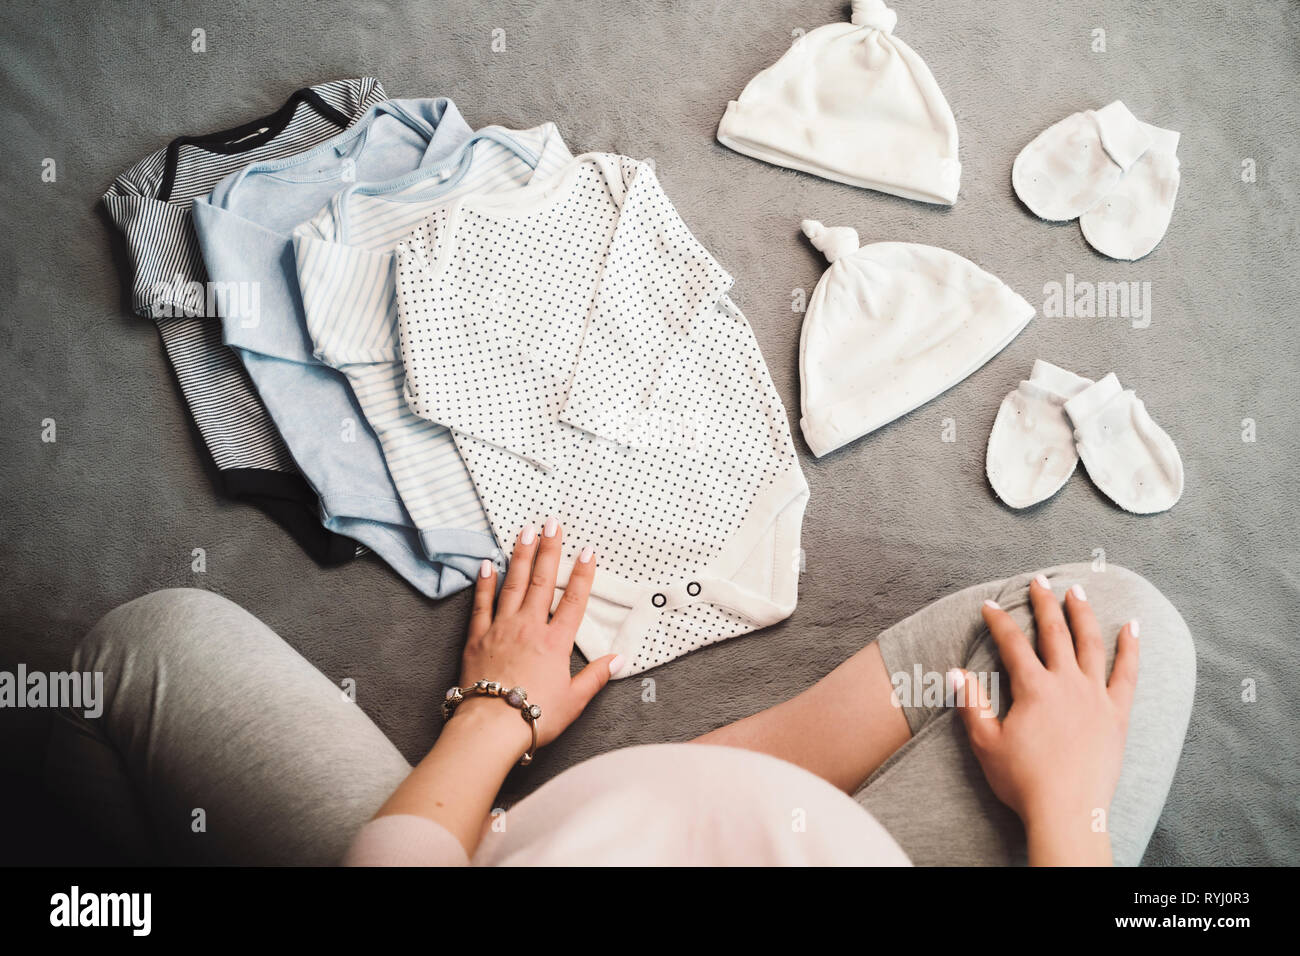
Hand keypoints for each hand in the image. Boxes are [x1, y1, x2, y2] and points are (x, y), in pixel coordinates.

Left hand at [457, 518, 620, 754]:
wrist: (490, 728)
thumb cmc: (533, 716)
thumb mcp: (574, 701)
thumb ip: (596, 677)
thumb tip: (618, 660)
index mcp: (555, 643)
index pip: (573, 600)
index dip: (582, 574)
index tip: (587, 551)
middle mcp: (529, 628)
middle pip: (541, 581)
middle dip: (549, 549)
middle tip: (552, 523)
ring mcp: (501, 629)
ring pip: (512, 584)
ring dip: (520, 555)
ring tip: (525, 531)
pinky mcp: (477, 638)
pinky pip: (481, 604)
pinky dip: (485, 583)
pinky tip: (487, 564)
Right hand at [952, 575, 1138, 865]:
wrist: (1069, 813)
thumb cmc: (1023, 781)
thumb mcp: (986, 743)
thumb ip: (972, 703)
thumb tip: (957, 672)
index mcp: (1033, 689)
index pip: (1012, 643)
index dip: (998, 621)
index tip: (990, 604)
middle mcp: (1067, 684)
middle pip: (1055, 632)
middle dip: (1044, 603)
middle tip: (1038, 581)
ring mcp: (1096, 697)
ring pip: (1091, 644)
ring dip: (1083, 614)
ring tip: (1077, 592)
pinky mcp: (1117, 714)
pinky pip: (1127, 674)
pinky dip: (1130, 648)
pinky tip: (1132, 628)